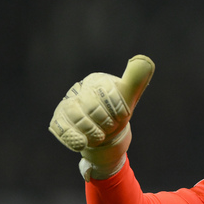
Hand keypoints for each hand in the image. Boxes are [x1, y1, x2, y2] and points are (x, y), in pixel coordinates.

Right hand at [49, 55, 154, 178]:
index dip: (117, 109)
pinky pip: (63, 128)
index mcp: (96, 81)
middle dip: (105, 121)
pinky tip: (83, 142)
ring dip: (92, 131)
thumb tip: (145, 61)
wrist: (104, 134)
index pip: (106, 92)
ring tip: (101, 135)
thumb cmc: (116, 113)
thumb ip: (136, 80)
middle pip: (90, 104)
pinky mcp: (58, 121)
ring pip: (76, 116)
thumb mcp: (129, 97)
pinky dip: (74, 137)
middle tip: (111, 127)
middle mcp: (78, 90)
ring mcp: (66, 105)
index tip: (122, 116)